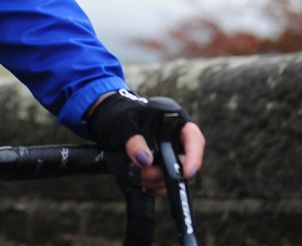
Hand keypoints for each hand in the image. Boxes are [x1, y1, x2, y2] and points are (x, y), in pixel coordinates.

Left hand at [86, 89, 205, 196]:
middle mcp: (175, 139)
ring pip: (172, 176)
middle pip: (181, 162)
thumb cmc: (117, 115)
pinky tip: (140, 183)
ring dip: (154, 181)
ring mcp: (169, 154)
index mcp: (172, 120)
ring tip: (133, 175)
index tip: (188, 174)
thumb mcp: (121, 123)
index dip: (194, 157)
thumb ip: (132, 139)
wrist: (107, 122)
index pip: (193, 138)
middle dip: (162, 174)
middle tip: (141, 175)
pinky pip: (164, 183)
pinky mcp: (161, 167)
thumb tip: (145, 161)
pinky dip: (152, 187)